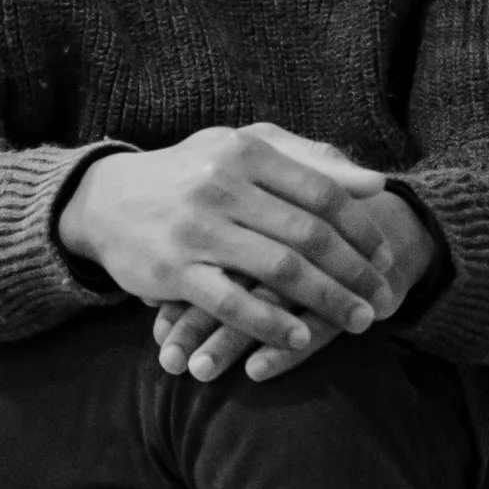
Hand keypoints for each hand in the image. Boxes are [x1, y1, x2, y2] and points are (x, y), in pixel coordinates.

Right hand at [151, 151, 439, 383]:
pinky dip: (272, 323)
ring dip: (327, 300)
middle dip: (354, 271)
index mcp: (245, 152)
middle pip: (308, 233)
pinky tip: (299, 338)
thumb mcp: (242, 151)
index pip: (322, 192)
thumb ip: (309, 161)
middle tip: (382, 298)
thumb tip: (376, 183)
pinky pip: (233, 303)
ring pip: (279, 269)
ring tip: (357, 321)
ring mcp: (196, 230)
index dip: (362, 228)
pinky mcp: (172, 271)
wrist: (103, 200)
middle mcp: (222, 186)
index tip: (385, 256)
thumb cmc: (189, 174)